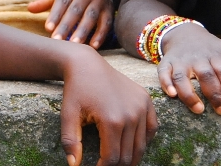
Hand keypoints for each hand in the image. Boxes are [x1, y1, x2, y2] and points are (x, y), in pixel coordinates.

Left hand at [28, 0, 113, 47]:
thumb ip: (46, 0)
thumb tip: (29, 9)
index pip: (63, 1)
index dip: (55, 15)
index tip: (48, 29)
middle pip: (76, 10)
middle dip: (66, 26)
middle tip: (57, 41)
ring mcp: (100, 0)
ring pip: (91, 17)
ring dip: (83, 32)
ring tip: (74, 45)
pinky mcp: (109, 10)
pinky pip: (106, 23)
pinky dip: (100, 35)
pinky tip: (93, 46)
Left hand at [61, 50, 157, 165]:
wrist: (87, 64)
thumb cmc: (76, 89)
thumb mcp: (68, 115)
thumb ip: (70, 141)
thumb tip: (74, 165)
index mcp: (112, 120)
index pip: (112, 158)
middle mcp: (131, 115)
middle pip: (128, 155)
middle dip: (117, 165)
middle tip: (106, 165)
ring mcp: (142, 106)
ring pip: (142, 145)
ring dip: (131, 157)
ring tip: (118, 161)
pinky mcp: (146, 100)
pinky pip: (152, 128)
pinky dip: (144, 140)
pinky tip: (132, 144)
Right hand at [156, 23, 220, 114]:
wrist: (183, 32)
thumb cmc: (209, 47)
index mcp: (214, 56)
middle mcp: (196, 58)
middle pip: (206, 76)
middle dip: (214, 95)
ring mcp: (180, 61)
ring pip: (183, 77)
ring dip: (190, 94)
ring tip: (199, 109)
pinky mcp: (166, 63)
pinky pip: (163, 73)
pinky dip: (166, 84)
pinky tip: (172, 95)